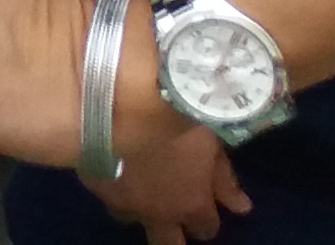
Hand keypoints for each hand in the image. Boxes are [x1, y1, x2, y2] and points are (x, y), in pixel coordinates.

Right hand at [88, 121, 246, 243]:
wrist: (119, 104)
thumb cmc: (177, 120)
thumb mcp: (211, 145)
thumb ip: (224, 179)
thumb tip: (241, 208)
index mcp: (190, 204)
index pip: (205, 229)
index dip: (206, 219)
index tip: (204, 205)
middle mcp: (155, 212)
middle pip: (165, 243)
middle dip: (171, 235)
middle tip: (171, 216)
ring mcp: (121, 201)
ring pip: (129, 218)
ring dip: (138, 206)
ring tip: (139, 185)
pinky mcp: (93, 184)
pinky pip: (105, 192)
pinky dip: (113, 183)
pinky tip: (113, 164)